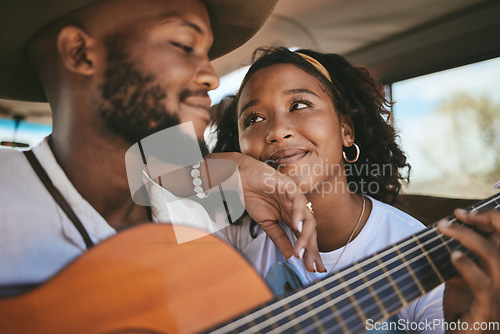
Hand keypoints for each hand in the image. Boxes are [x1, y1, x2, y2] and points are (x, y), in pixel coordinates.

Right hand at [208, 152, 325, 272]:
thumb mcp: (266, 223)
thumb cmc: (252, 196)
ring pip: (308, 218)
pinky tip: (297, 227)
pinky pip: (299, 201)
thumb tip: (288, 255)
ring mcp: (294, 197)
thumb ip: (279, 237)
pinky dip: (299, 214)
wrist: (239, 178)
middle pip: (311, 231)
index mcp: (292, 216)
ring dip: (305, 236)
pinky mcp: (288, 186)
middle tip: (311, 266)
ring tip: (300, 251)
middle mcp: (297, 208)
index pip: (305, 237)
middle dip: (312, 249)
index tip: (313, 269)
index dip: (310, 253)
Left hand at [438, 208, 499, 332]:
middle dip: (484, 220)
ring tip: (445, 228)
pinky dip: (468, 266)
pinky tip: (453, 255)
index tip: (460, 212)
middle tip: (455, 214)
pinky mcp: (490, 309)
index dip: (489, 218)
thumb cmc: (464, 310)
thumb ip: (462, 259)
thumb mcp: (461, 280)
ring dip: (468, 237)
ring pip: (494, 256)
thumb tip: (449, 232)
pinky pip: (484, 284)